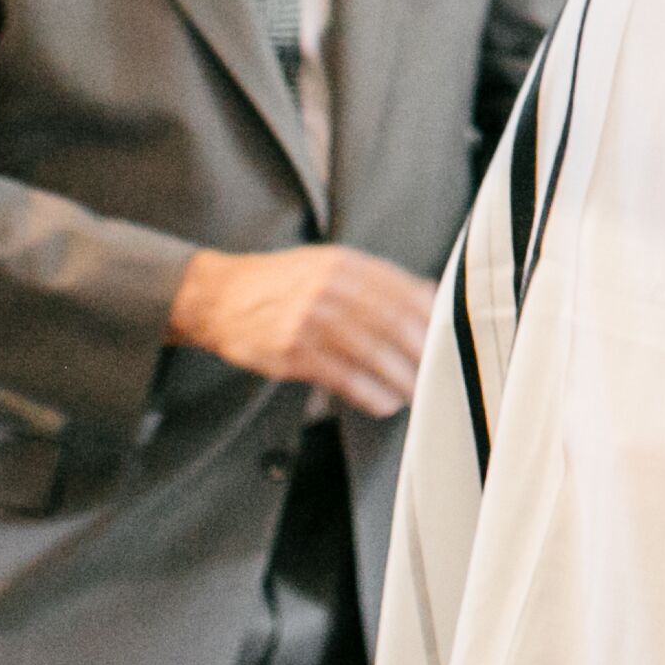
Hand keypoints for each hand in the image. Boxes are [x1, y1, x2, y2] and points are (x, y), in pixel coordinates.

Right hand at [167, 246, 434, 415]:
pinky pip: (341, 377)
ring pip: (371, 353)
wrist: (218, 297)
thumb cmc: (281, 283)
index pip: (403, 289)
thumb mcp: (328, 264)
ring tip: (415, 392)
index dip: (431, 317)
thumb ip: (376, 279)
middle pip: (392, 322)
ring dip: (401, 378)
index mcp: (344, 263)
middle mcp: (329, 288)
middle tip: (436, 372)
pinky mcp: (291, 352)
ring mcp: (309, 320)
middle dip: (421, 352)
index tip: (447, 338)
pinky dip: (369, 393)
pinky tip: (384, 402)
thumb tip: (429, 295)